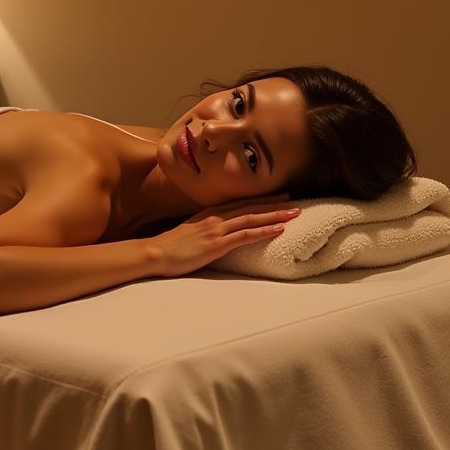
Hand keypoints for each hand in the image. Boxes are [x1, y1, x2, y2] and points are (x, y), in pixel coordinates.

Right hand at [150, 193, 299, 277]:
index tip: (275, 196)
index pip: (238, 203)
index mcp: (208, 214)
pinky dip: (264, 231)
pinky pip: (246, 235)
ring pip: (252, 218)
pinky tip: (279, 229)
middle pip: (249, 207)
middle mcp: (215, 217)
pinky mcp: (217, 244)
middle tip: (293, 199)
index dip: (258, 199)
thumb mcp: (188, 233)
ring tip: (294, 212)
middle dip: (272, 203)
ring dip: (275, 214)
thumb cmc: (169, 247)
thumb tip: (211, 234)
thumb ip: (202, 230)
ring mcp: (217, 229)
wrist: (156, 253)